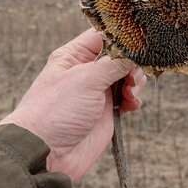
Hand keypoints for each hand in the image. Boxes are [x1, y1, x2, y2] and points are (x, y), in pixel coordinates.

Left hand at [0, 28, 146, 181]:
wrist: (47, 153)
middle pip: (120, 56)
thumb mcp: (86, 79)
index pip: (102, 34)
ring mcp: (97, 91)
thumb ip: (115, 62)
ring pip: (128, 76)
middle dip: (133, 63)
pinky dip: (134, 98)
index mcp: (74, 56)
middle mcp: (86, 71)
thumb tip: (137, 52)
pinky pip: (128, 97)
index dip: (122, 35)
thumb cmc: (57, 110)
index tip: (140, 40)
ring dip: (135, 82)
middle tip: (132, 76)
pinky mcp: (106, 111)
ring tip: (130, 94)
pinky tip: (131, 105)